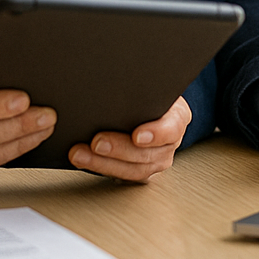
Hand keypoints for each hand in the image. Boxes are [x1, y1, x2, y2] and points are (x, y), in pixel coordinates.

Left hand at [69, 95, 190, 180]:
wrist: (150, 107)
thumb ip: (141, 90)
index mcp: (177, 118)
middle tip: (97, 142)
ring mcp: (156, 161)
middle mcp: (170, 144)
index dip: (155, 134)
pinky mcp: (140, 172)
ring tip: (80, 154)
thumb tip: (118, 83)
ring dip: (103, 163)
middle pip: (147, 154)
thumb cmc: (149, 96)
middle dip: (118, 149)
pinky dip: (100, 168)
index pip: (172, 128)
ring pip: (132, 170)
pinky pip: (121, 176)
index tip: (137, 136)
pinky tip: (84, 160)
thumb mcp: (152, 86)